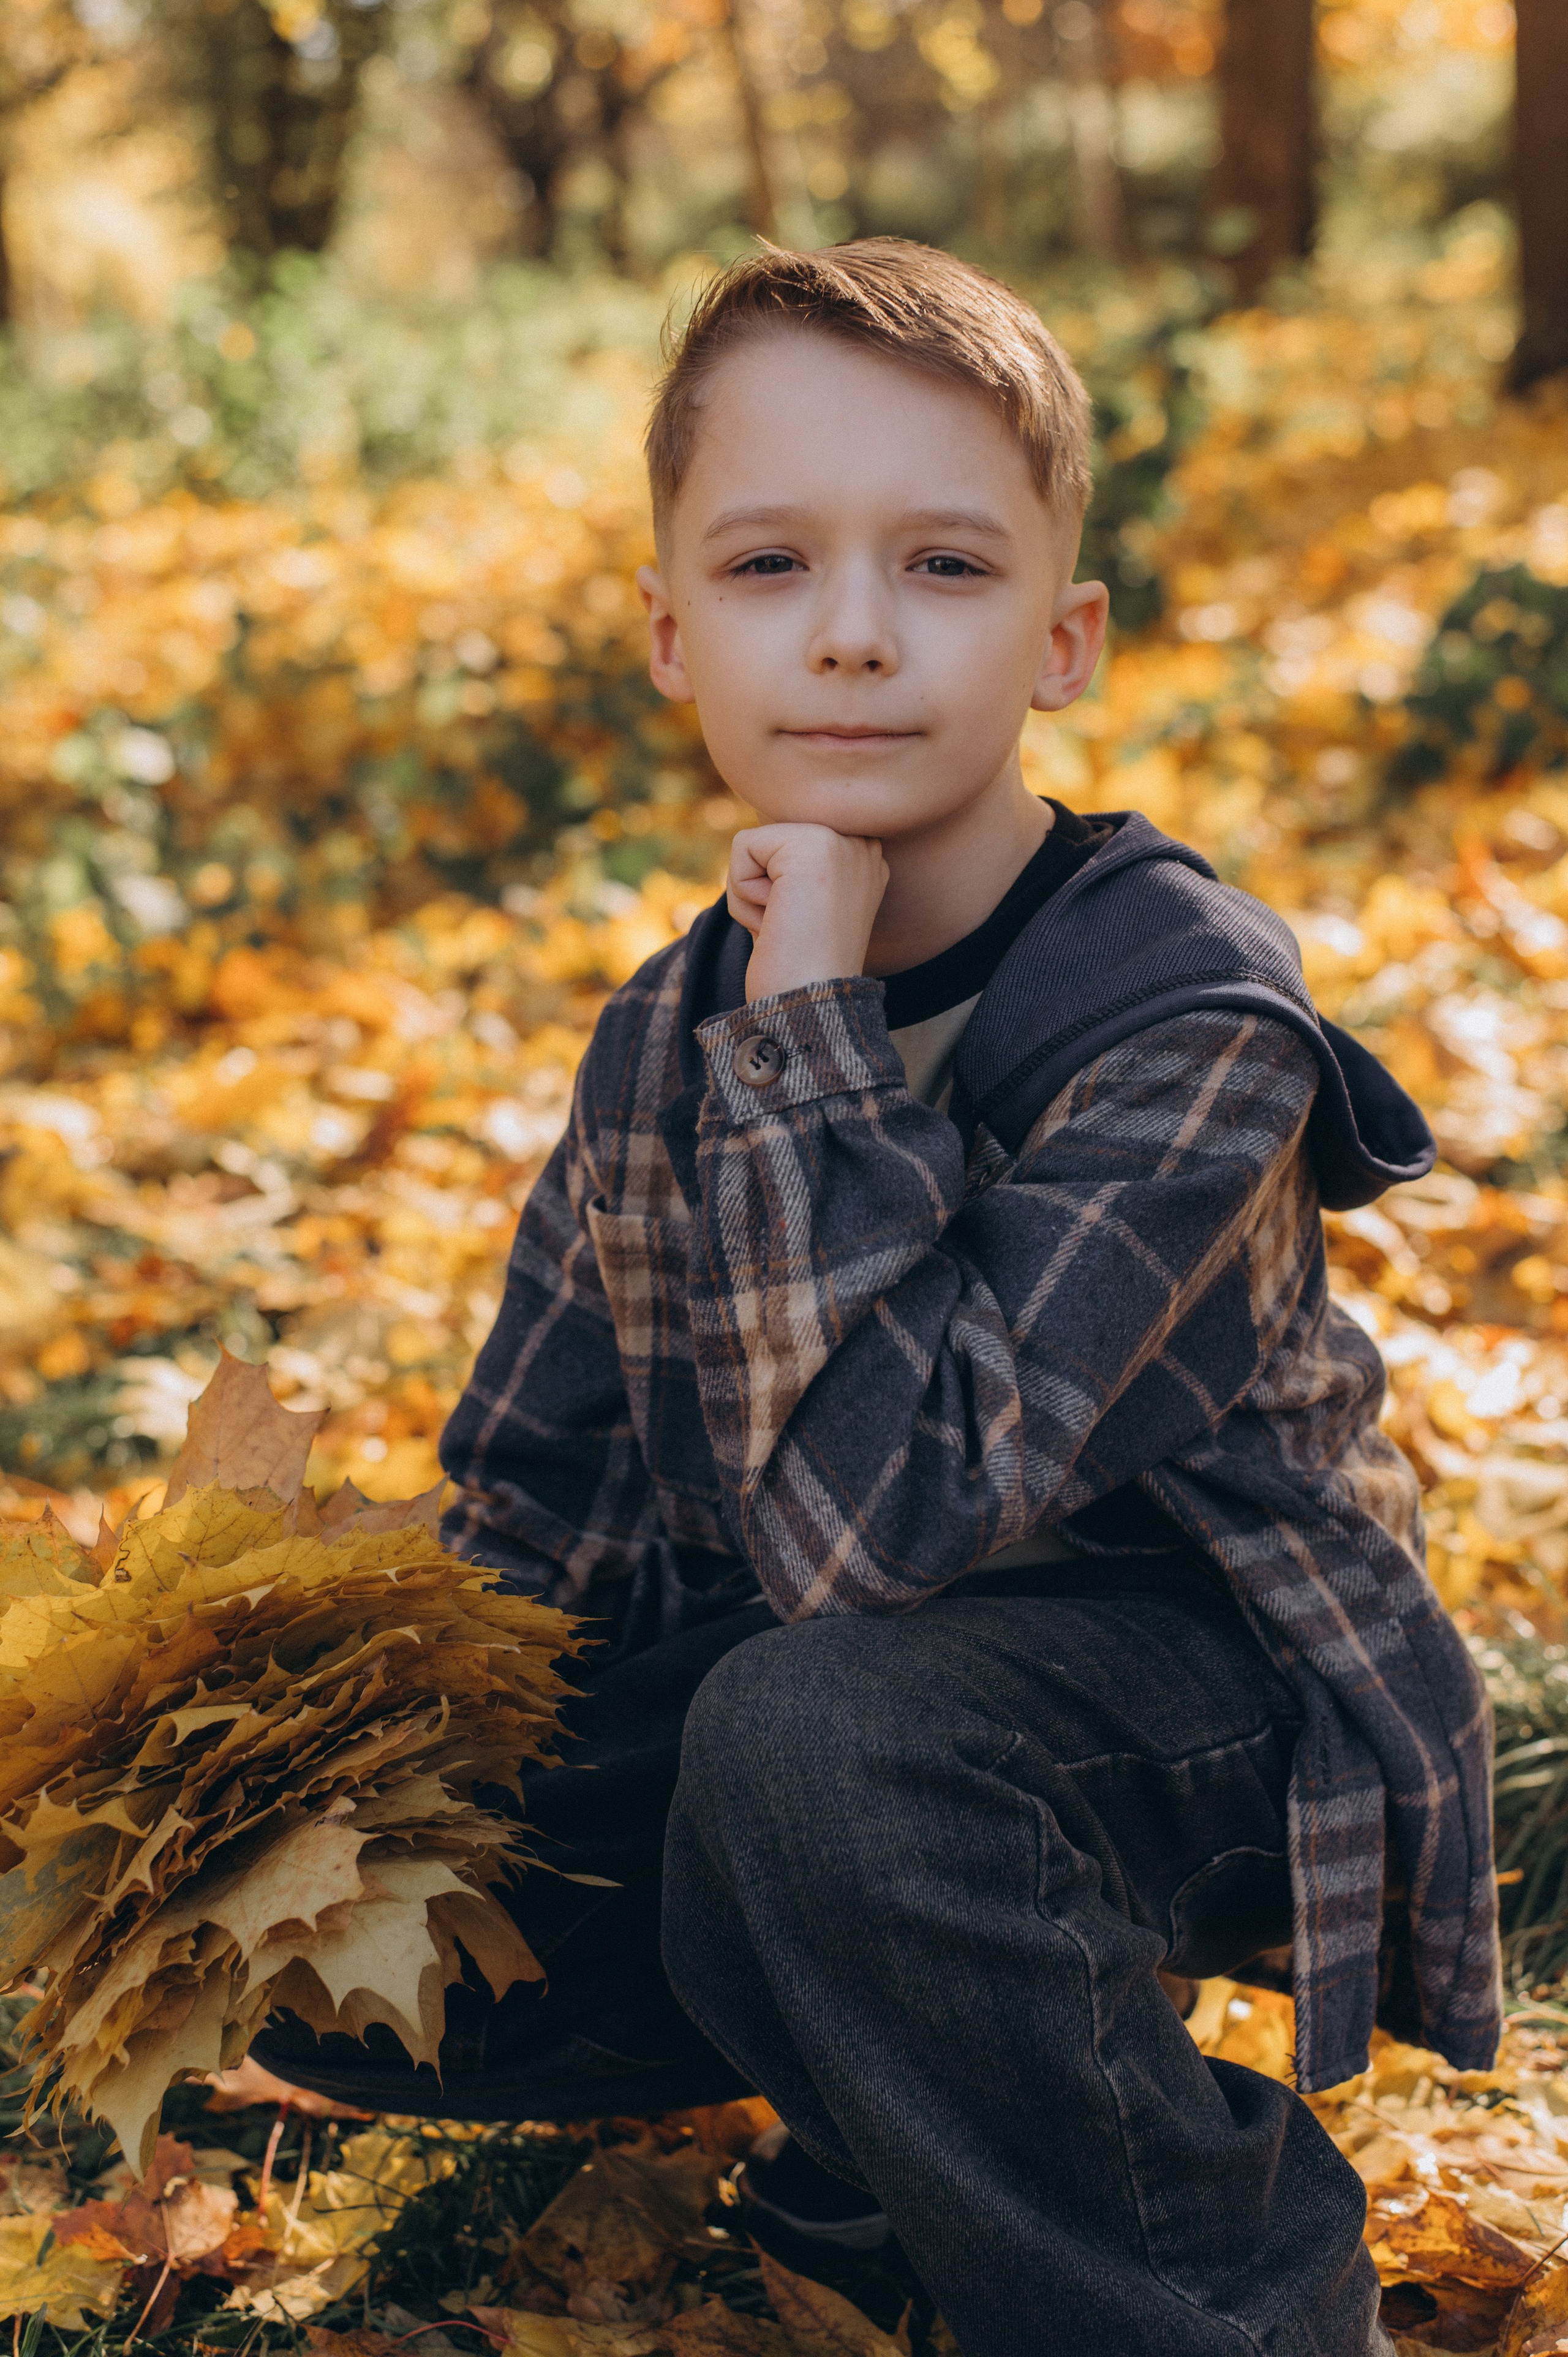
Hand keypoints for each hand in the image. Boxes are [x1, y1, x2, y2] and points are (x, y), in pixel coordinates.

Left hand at [728, 823, 888, 1001]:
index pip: (784, 843)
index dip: (772, 888)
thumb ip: (789, 869)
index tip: (801, 929)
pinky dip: (743, 894)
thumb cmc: (797, 971)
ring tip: (786, 927)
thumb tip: (755, 844)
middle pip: (768, 839)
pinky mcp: (814, 844)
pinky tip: (776, 922)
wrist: (809, 1007)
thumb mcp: (800, 907)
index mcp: (864, 860)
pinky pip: (742, 848)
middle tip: (791, 929)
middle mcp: (862, 844)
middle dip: (761, 888)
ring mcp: (843, 841)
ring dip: (750, 895)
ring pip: (754, 844)